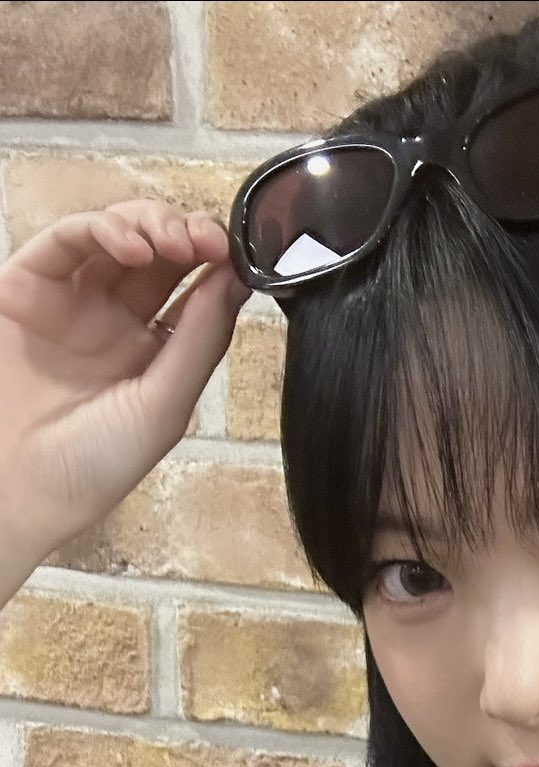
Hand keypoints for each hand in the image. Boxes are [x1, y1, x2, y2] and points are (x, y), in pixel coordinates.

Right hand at [0, 198, 251, 570]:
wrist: (18, 489)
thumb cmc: (93, 466)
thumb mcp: (164, 406)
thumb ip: (200, 342)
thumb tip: (236, 282)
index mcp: (154, 354)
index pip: (194, 291)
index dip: (217, 265)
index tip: (238, 256)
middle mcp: (114, 321)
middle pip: (160, 255)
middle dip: (189, 236)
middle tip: (209, 241)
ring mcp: (71, 302)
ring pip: (115, 236)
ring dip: (151, 225)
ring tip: (174, 242)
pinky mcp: (26, 287)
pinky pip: (65, 241)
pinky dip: (101, 228)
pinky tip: (132, 246)